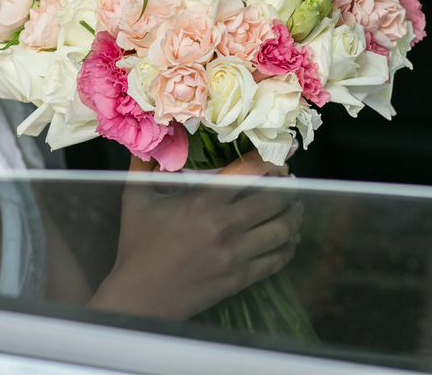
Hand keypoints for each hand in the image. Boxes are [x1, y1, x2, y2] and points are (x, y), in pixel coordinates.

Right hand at [89, 154, 301, 319]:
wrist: (141, 293)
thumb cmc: (136, 245)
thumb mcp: (135, 197)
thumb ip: (143, 163)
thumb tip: (148, 137)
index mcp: (202, 201)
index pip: (248, 172)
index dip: (269, 160)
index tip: (282, 154)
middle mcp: (224, 225)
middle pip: (273, 200)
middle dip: (288, 187)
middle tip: (290, 180)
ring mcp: (235, 254)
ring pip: (281, 230)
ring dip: (294, 216)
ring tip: (296, 207)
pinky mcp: (240, 278)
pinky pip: (276, 260)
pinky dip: (288, 247)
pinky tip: (290, 239)